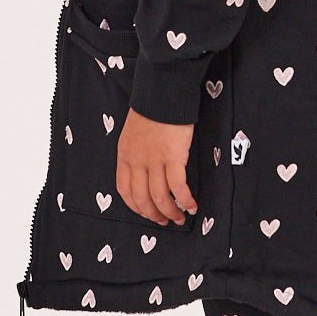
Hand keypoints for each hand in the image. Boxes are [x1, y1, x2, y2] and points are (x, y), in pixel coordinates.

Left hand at [117, 108, 198, 224]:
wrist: (162, 94)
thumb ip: (135, 153)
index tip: (146, 212)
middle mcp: (137, 162)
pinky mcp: (173, 158)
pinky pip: (178, 187)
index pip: (125, 190)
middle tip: (164, 221)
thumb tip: (145, 170)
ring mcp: (154, 161)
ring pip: (160, 197)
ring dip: (170, 212)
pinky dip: (184, 200)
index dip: (136, 206)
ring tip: (179, 218)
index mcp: (125, 156)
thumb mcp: (132, 134)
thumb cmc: (151, 111)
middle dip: (154, 214)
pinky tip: (191, 205)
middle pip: (142, 198)